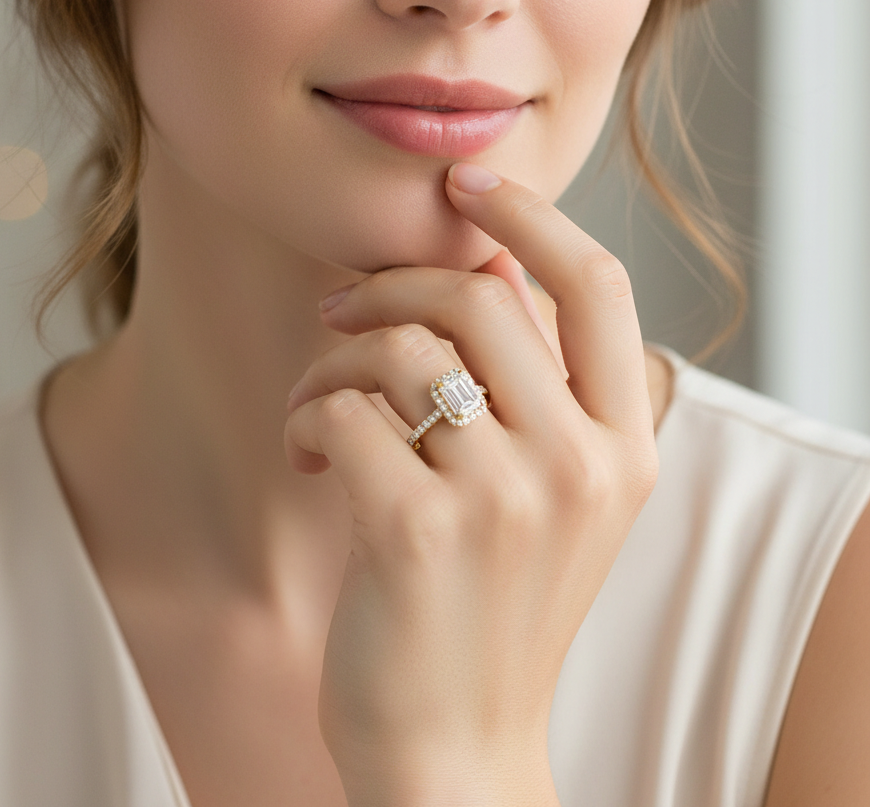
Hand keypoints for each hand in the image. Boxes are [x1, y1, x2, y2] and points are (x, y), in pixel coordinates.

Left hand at [284, 163, 658, 806]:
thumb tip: (479, 269)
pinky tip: (306, 457)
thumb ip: (535, 393)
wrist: (458, 747)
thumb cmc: (492, 608)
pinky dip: (306, 419)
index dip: (530, 217)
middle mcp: (582, 465)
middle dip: (389, 287)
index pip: (597, 286)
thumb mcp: (551, 500)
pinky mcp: (421, 531)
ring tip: (315, 409)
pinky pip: (343, 412)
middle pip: (478, 299)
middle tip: (337, 314)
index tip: (465, 183)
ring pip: (398, 348)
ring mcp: (508, 499)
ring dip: (332, 363)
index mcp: (625, 447)